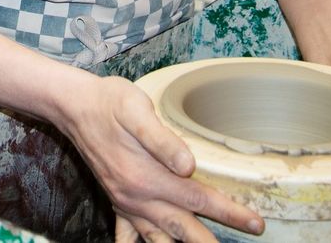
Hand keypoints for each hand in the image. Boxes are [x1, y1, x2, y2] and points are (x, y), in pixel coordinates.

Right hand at [55, 74, 263, 241]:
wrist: (74, 107)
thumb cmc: (110, 102)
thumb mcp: (136, 110)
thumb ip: (163, 140)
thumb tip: (188, 164)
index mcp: (147, 176)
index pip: (198, 199)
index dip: (230, 212)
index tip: (255, 223)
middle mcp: (137, 196)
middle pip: (183, 227)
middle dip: (211, 241)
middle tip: (243, 240)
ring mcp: (125, 202)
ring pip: (159, 238)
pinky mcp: (116, 200)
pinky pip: (128, 235)